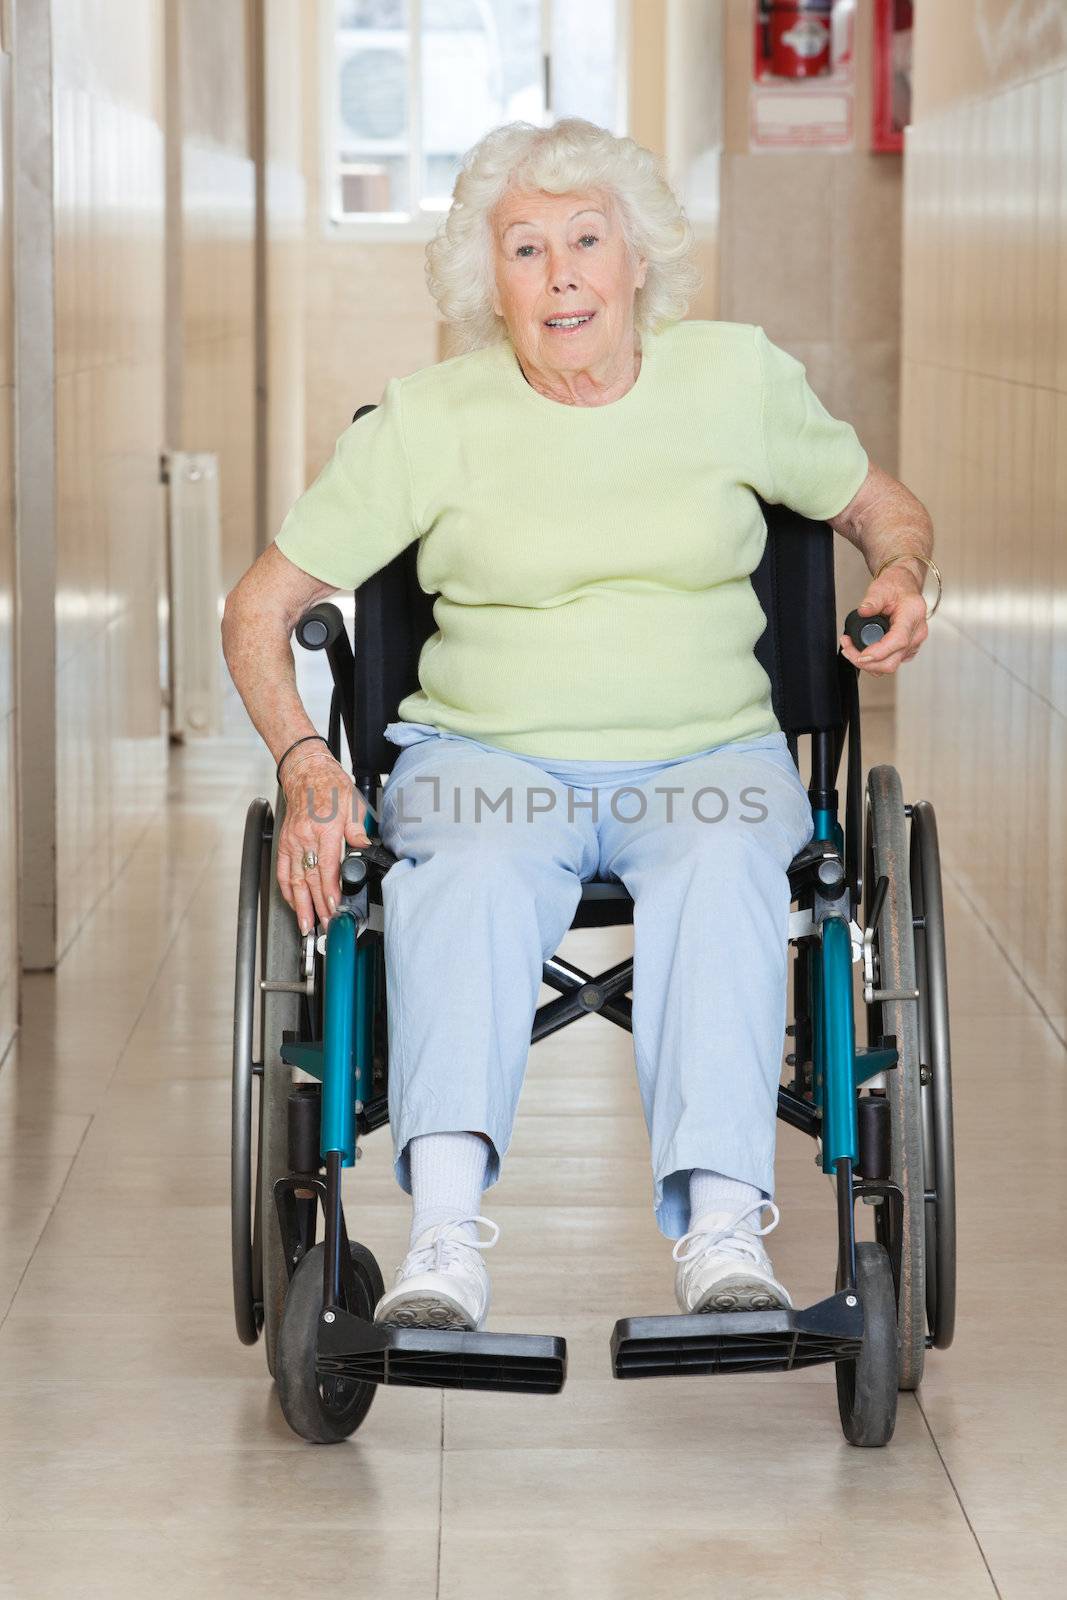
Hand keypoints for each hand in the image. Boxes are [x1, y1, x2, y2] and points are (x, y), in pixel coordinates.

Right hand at [276, 745, 370, 933]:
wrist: (306, 772)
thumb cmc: (331, 786)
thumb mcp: (354, 804)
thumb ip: (358, 830)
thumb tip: (365, 849)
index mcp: (325, 829)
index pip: (327, 868)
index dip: (330, 892)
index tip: (334, 909)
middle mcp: (305, 837)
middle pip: (311, 879)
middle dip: (317, 906)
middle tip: (324, 926)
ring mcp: (292, 841)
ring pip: (294, 880)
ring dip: (300, 905)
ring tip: (305, 924)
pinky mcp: (285, 842)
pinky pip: (283, 871)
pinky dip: (287, 890)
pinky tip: (292, 903)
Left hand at [839, 565, 928, 675]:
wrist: (904, 587)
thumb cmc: (896, 587)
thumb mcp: (881, 588)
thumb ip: (873, 600)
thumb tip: (863, 611)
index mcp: (913, 615)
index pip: (898, 641)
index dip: (878, 652)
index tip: (860, 655)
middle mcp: (917, 632)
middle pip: (892, 661)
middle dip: (866, 662)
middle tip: (847, 649)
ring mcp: (914, 643)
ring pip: (891, 665)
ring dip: (868, 664)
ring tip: (850, 649)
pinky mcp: (907, 649)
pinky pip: (891, 662)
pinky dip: (874, 662)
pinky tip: (863, 651)